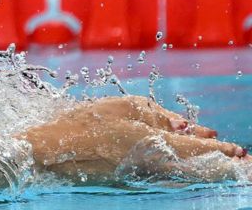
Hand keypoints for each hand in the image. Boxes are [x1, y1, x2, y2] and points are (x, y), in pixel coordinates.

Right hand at [22, 96, 247, 183]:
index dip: (217, 148)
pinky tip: (177, 156)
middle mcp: (153, 165)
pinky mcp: (129, 179)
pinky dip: (176, 164)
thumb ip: (156, 114)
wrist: (52, 152)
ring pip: (179, 169)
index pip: (196, 148)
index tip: (236, 150)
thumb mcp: (121, 107)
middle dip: (214, 158)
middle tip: (235, 156)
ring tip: (211, 153)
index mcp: (153, 144)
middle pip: (193, 164)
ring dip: (197, 161)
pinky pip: (162, 171)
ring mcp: (141, 175)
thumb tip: (183, 125)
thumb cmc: (83, 124)